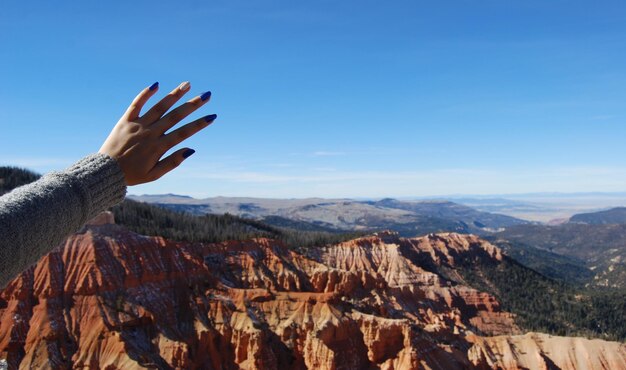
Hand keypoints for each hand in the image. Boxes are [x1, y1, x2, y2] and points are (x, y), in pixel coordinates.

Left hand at [99, 81, 215, 185]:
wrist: (105, 171)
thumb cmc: (132, 175)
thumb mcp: (154, 174)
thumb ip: (173, 162)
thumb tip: (191, 149)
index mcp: (159, 147)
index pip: (184, 132)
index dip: (199, 124)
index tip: (212, 116)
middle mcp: (150, 133)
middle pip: (175, 116)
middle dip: (193, 105)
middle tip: (206, 95)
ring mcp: (138, 125)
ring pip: (159, 106)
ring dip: (174, 95)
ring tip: (187, 84)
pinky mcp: (125, 120)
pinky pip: (137, 104)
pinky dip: (146, 94)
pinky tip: (156, 85)